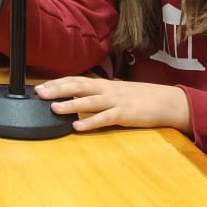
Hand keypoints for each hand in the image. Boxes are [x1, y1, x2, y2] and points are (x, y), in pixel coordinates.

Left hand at [33, 75, 190, 132]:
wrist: (168, 101)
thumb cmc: (142, 98)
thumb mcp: (118, 93)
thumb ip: (99, 95)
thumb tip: (77, 98)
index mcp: (105, 85)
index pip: (77, 80)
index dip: (58, 83)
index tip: (40, 86)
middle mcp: (108, 90)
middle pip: (79, 86)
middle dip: (58, 89)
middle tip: (39, 92)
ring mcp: (116, 101)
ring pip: (89, 101)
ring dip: (70, 104)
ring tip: (53, 107)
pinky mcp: (125, 114)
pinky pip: (105, 118)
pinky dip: (90, 122)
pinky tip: (77, 126)